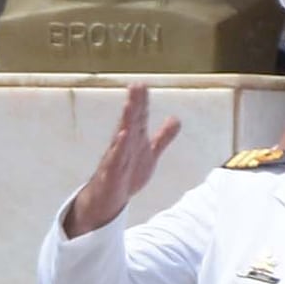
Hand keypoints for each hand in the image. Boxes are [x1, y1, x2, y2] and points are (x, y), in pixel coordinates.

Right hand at [59, 88, 180, 236]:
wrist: (108, 199)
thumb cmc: (127, 174)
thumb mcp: (149, 153)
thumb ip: (163, 136)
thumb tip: (176, 119)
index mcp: (134, 139)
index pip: (139, 117)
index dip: (142, 102)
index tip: (142, 84)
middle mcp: (123, 145)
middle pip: (130, 121)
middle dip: (133, 104)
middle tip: (136, 85)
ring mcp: (116, 157)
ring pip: (122, 135)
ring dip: (126, 120)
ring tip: (129, 104)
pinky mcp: (111, 172)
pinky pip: (115, 158)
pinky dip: (119, 147)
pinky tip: (123, 135)